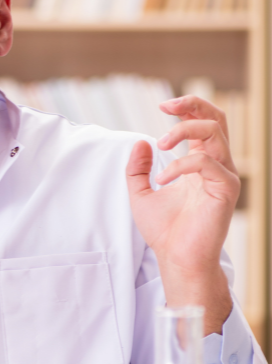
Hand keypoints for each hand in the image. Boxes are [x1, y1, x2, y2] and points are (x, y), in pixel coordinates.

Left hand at [125, 95, 237, 334]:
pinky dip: (181, 165)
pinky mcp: (226, 190)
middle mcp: (216, 165)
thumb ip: (138, 168)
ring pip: (215, 133)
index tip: (162, 106)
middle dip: (192, 106)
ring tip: (161, 144)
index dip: (187, 107)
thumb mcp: (139, 193)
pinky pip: (206, 163)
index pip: (203, 123)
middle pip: (217, 119)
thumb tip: (140, 143)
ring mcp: (223, 176)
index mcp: (200, 163)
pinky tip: (162, 180)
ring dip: (184, 130)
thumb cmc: (164, 230)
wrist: (176, 258)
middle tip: (165, 108)